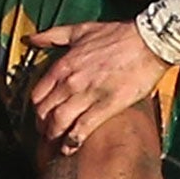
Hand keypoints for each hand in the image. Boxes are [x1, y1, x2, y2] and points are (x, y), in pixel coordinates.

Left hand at [26, 21, 169, 152]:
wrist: (149, 42)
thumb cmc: (117, 35)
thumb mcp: (81, 30)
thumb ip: (53, 35)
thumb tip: (31, 39)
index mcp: (64, 64)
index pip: (38, 94)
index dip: (36, 108)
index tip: (40, 115)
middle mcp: (71, 81)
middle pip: (45, 111)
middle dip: (42, 125)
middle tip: (46, 133)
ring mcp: (88, 94)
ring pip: (59, 122)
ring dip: (54, 135)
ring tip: (56, 142)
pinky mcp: (106, 106)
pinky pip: (82, 128)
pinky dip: (73, 141)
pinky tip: (70, 148)